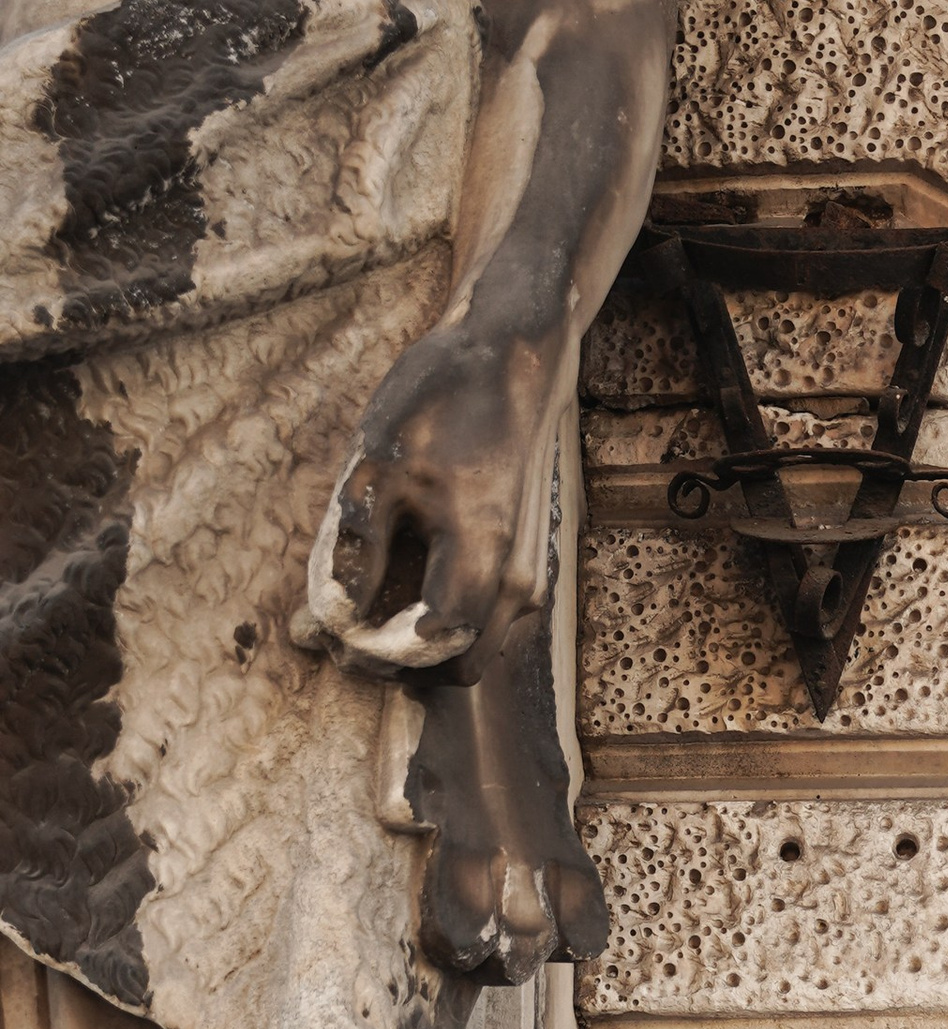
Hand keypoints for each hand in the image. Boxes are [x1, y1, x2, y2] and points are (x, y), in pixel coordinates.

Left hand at [305, 315, 573, 676]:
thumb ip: (359, 549)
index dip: (383, 657)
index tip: (336, 641)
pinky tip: (398, 590)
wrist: (507, 362)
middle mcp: (520, 582)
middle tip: (344, 639)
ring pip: (476, 648)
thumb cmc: (441, 401)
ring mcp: (530, 575)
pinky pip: (484, 620)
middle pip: (462, 666)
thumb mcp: (377, 465)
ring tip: (362, 614)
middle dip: (402, 665)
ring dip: (421, 646)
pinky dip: (441, 621)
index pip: (437, 646)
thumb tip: (338, 616)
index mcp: (483, 557)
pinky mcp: (525, 563)